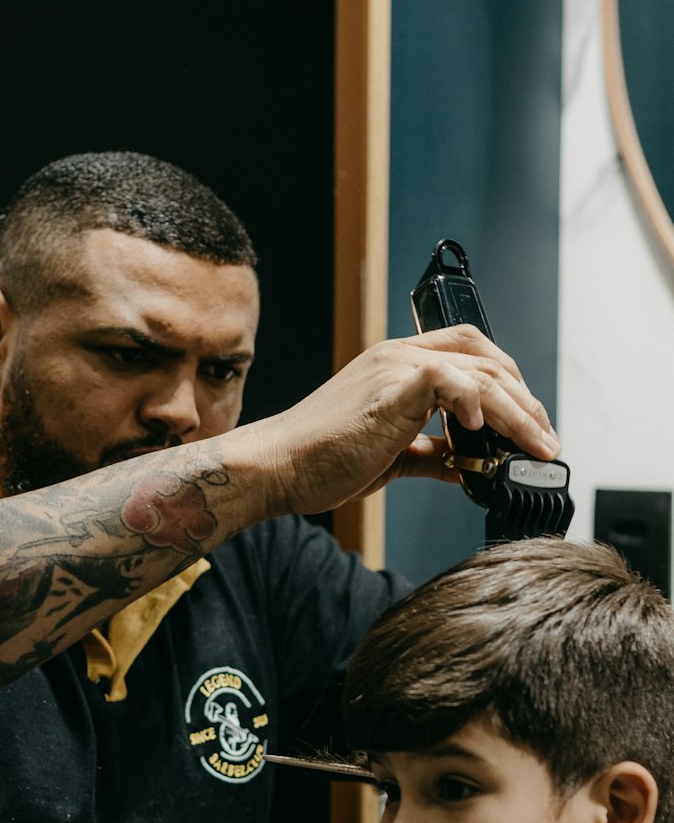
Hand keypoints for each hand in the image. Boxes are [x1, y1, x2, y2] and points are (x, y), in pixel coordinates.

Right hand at [256, 325, 559, 517]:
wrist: (279, 467)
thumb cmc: (320, 462)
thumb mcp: (391, 457)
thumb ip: (432, 454)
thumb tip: (469, 465)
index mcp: (396, 367)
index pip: (470, 355)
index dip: (507, 387)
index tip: (526, 425)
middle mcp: (399, 357)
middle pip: (487, 358)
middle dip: (525, 400)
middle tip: (543, 439)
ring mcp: (396, 367)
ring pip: (481, 372)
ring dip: (518, 413)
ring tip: (536, 446)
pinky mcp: (394, 385)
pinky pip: (453, 380)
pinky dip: (478, 405)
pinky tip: (483, 435)